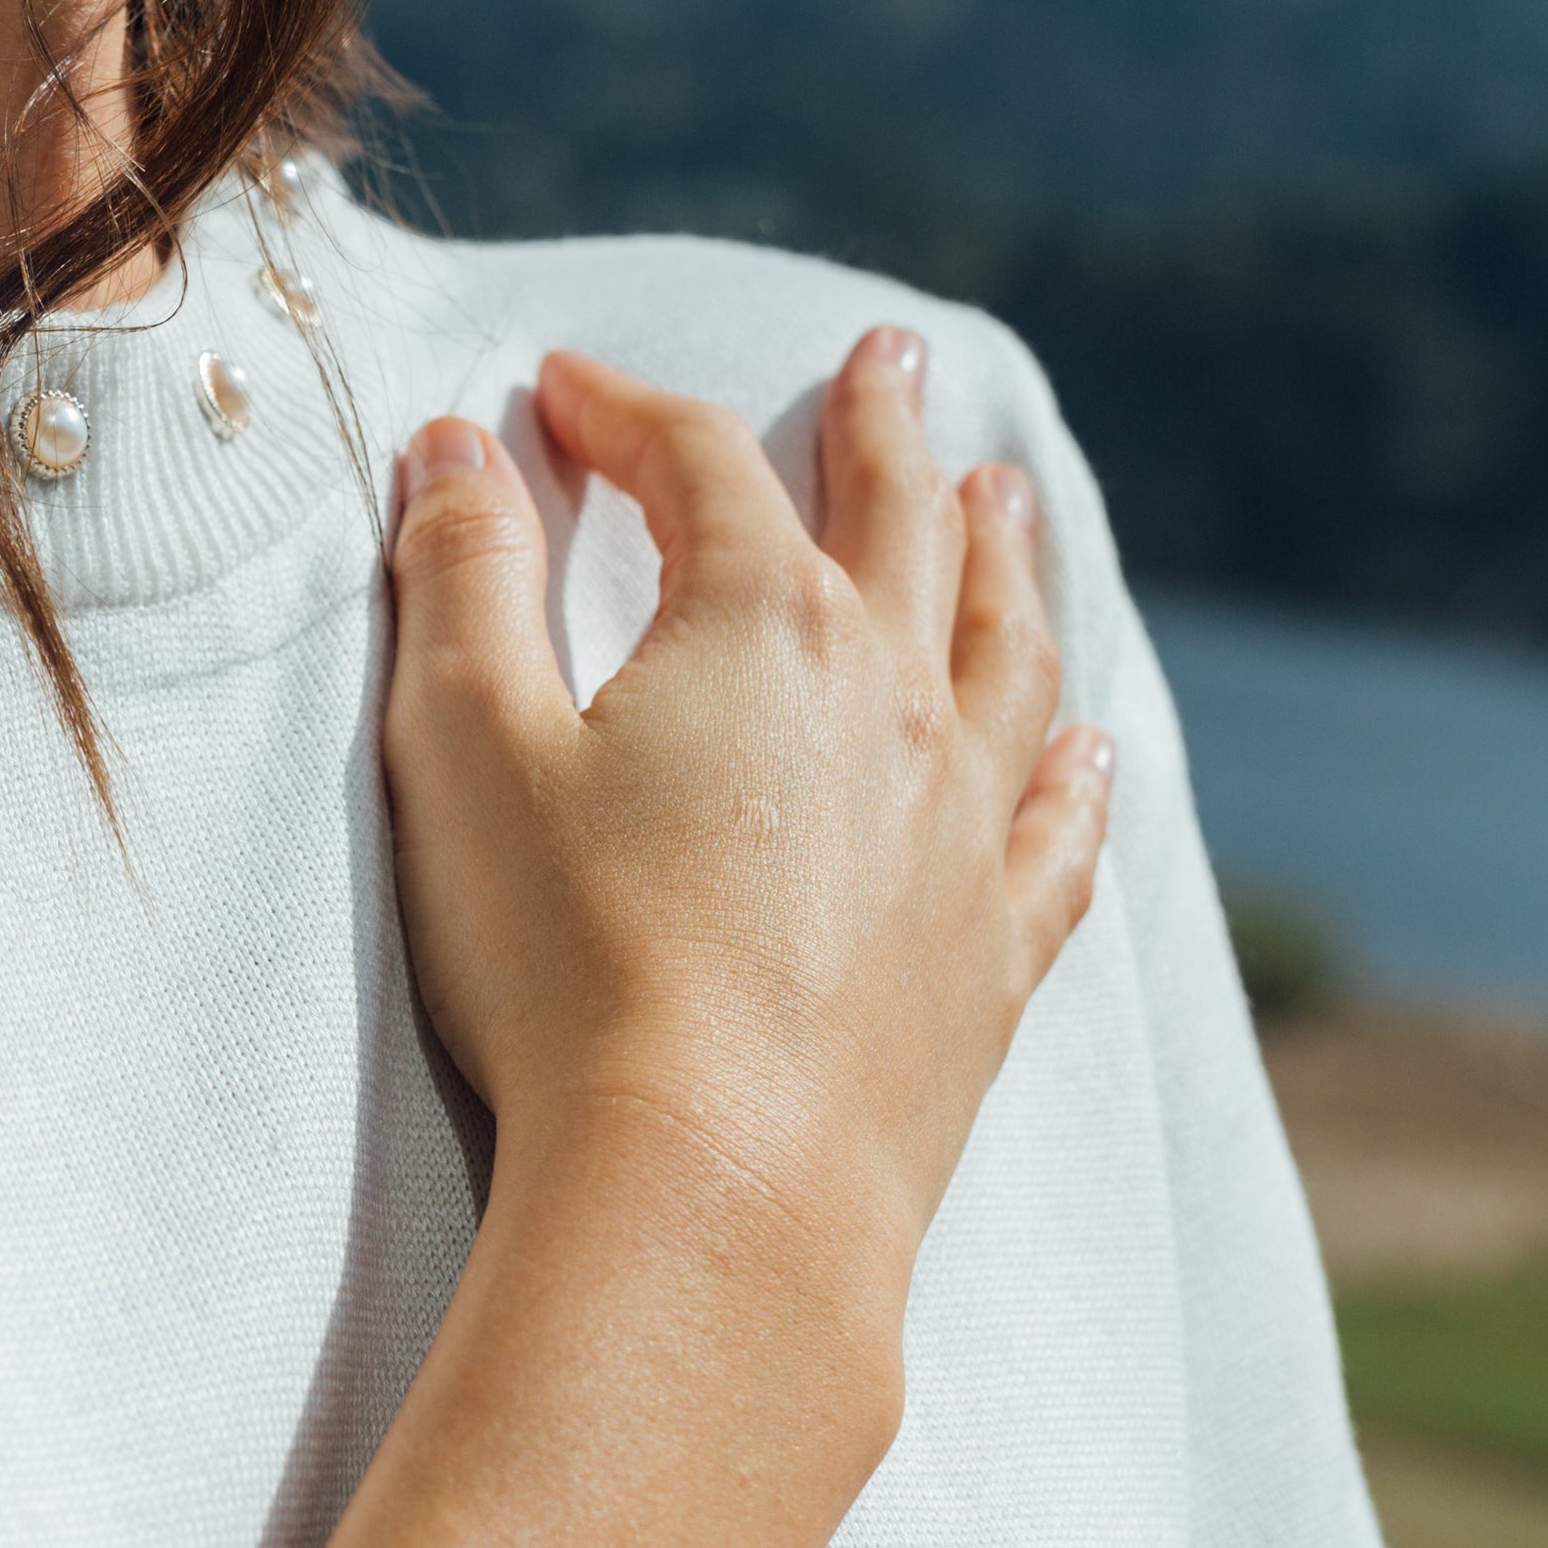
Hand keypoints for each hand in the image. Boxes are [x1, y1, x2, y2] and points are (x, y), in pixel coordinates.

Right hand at [381, 326, 1115, 1303]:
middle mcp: (890, 699)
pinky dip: (1071, 766)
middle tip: (886, 358)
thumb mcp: (467, 748)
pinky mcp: (992, 952)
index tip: (568, 390)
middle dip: (876, 429)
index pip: (697, 466)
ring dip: (997, 558)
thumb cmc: (570, 965)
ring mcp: (962, 826)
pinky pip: (1057, 828)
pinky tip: (1085, 742)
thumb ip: (462, 580)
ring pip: (1002, 648)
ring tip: (1003, 498)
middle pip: (895, 521)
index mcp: (757, 625)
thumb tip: (462, 446)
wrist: (716, 1189)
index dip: (626, 411)